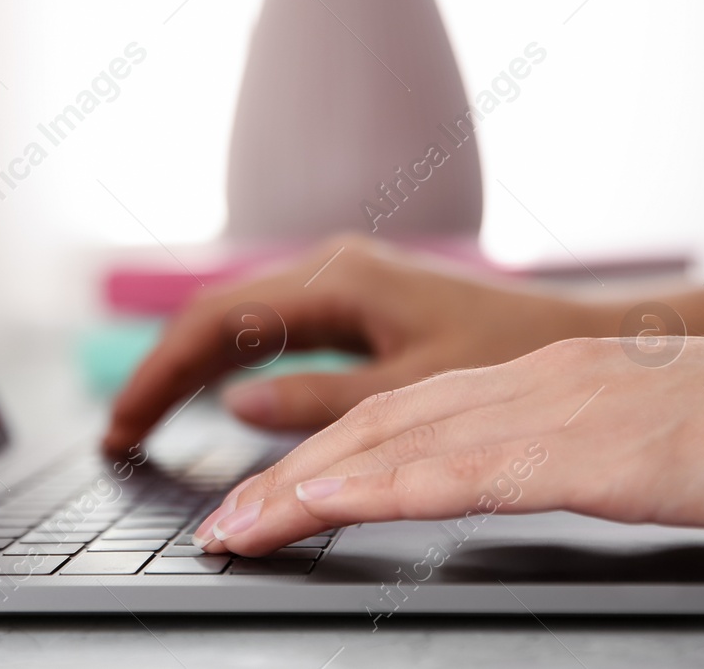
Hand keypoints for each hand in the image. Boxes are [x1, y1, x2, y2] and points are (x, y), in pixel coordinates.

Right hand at [103, 235, 605, 454]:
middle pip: (216, 316)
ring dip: (189, 368)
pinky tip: (210, 396)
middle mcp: (331, 268)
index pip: (217, 323)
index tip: (123, 425)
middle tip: (118, 435)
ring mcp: (340, 280)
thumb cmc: (516, 356)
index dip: (160, 376)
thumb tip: (236, 407)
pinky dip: (229, 363)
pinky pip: (270, 328)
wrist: (585, 333)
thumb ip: (321, 401)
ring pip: (239, 320)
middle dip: (162, 374)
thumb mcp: (415, 393)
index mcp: (340, 280)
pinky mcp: (353, 300)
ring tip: (146, 422)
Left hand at [193, 335, 703, 554]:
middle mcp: (538, 383)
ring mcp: (562, 409)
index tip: (269, 499)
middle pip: (381, 425)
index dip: (327, 457)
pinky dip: (380, 486)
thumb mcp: (652, 447)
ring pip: (400, 442)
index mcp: (549, 382)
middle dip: (289, 475)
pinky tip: (326, 505)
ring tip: (239, 528)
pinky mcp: (595, 449)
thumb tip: (536, 479)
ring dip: (305, 487)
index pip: (410, 419)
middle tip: (223, 524)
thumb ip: (582, 455)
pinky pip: (466, 469)